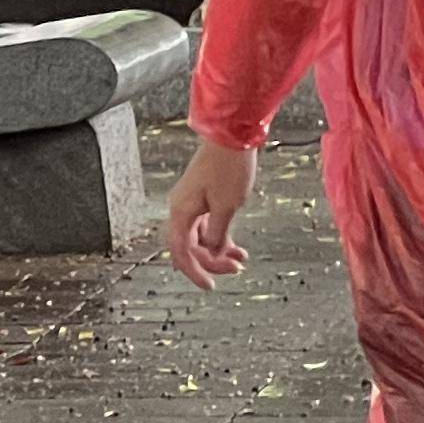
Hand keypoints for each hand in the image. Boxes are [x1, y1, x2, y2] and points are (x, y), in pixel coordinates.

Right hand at [165, 137, 257, 288]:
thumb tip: (214, 251)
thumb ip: (218, 234)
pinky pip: (208, 225)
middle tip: (236, 269)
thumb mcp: (227, 206)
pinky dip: (221, 235)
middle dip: (213, 260)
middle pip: (191, 246)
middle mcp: (181, 208)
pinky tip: (236, 245)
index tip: (209, 285)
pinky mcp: (203, 196)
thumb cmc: (229, 166)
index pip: (181, 252)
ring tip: (241, 258)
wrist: (233, 137)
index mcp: (181, 211)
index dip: (194, 272)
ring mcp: (192, 202)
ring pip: (201, 237)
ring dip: (220, 250)